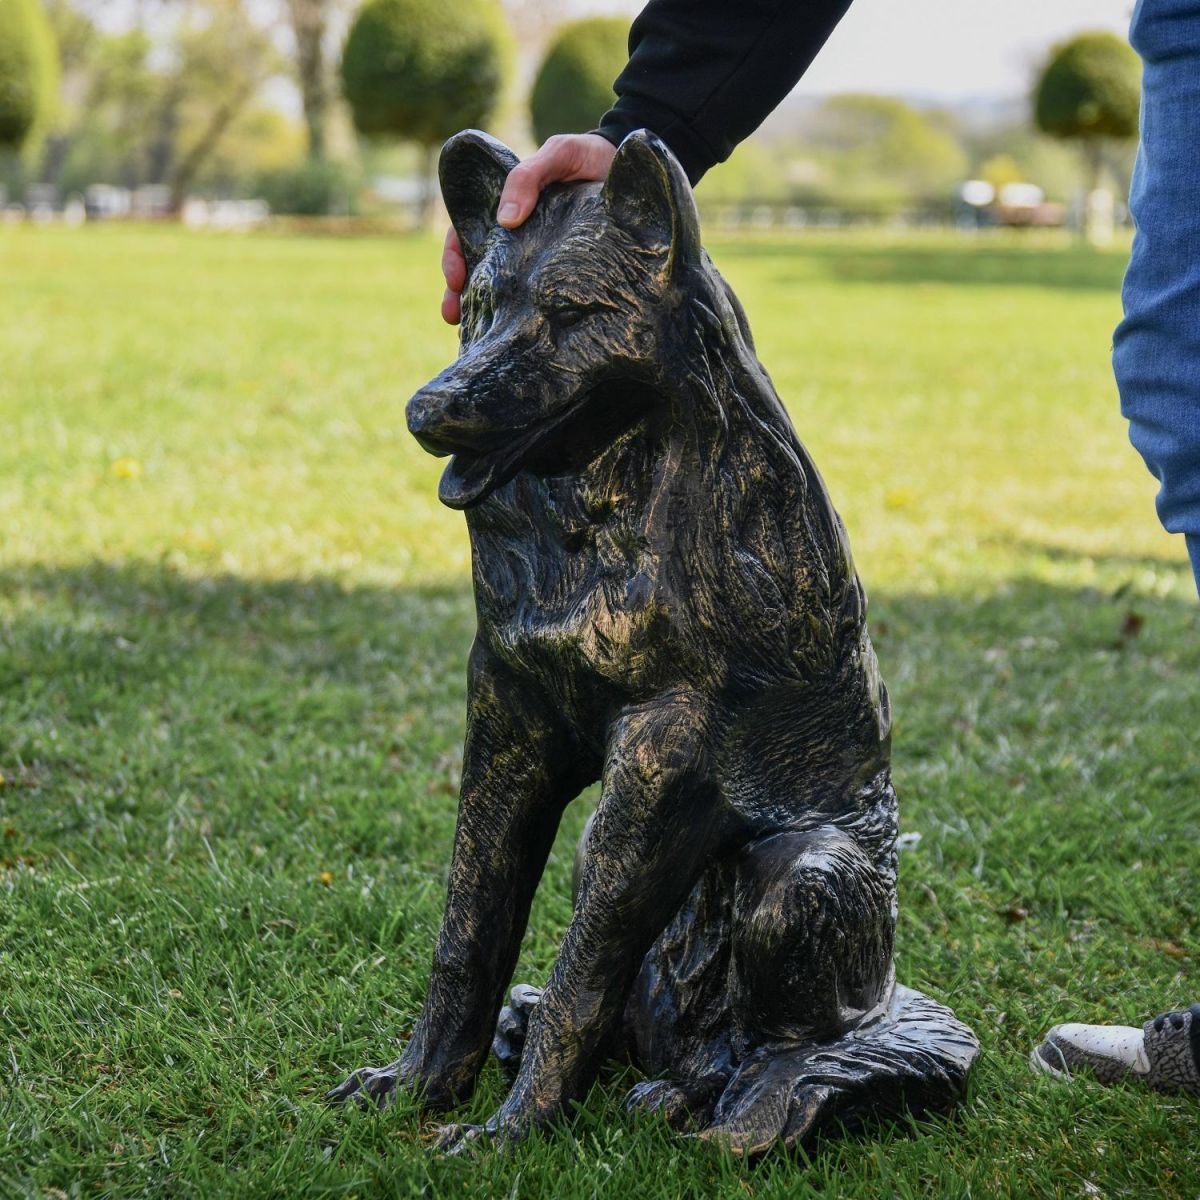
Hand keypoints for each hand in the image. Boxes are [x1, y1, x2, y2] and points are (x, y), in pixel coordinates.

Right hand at [441, 133, 617, 324]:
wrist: (630, 169)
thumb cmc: (587, 157)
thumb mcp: (558, 155)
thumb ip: (529, 177)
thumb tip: (504, 220)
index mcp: (505, 210)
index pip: (465, 234)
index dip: (454, 257)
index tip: (454, 279)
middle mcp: (515, 237)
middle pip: (476, 268)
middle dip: (459, 294)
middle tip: (453, 317)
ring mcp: (535, 257)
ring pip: (500, 288)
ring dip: (481, 310)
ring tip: (472, 333)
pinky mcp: (559, 273)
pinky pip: (535, 297)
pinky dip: (520, 315)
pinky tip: (516, 333)